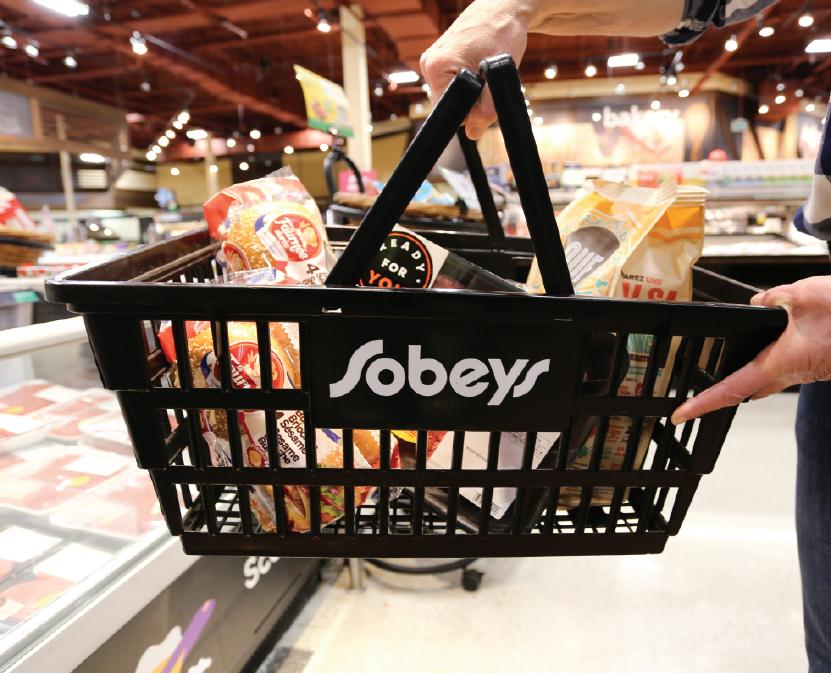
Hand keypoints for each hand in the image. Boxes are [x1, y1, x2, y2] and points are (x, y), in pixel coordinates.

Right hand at [420, 0, 536, 139]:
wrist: (502, 7)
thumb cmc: (501, 33)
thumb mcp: (498, 76)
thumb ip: (486, 109)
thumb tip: (472, 133)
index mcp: (437, 67)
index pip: (448, 113)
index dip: (470, 113)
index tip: (486, 100)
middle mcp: (428, 64)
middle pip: (449, 105)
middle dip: (471, 102)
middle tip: (488, 82)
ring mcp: (431, 61)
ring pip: (451, 96)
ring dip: (470, 92)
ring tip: (483, 70)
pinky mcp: (437, 60)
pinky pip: (451, 84)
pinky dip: (467, 82)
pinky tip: (476, 67)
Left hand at [672, 275, 830, 424]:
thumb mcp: (803, 294)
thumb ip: (773, 299)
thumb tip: (759, 302)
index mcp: (780, 363)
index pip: (730, 389)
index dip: (702, 403)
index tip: (680, 414)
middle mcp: (793, 373)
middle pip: (748, 387)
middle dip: (724, 388)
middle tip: (697, 389)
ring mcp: (809, 370)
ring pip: (770, 375)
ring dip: (752, 367)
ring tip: (731, 356)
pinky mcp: (821, 363)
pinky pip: (789, 363)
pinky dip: (776, 354)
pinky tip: (777, 337)